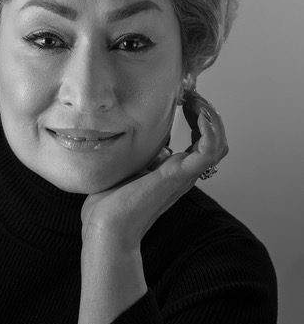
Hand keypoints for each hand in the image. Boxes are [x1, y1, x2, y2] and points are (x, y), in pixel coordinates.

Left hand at [80, 91, 228, 248]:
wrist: (105, 226)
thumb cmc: (110, 204)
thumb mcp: (128, 167)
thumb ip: (143, 156)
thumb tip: (148, 141)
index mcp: (174, 171)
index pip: (202, 141)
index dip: (199, 116)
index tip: (186, 99)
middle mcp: (184, 174)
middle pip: (216, 141)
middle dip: (209, 114)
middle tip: (194, 97)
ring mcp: (184, 175)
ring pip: (219, 145)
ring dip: (213, 118)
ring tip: (198, 102)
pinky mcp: (178, 175)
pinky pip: (209, 151)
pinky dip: (211, 130)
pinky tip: (199, 113)